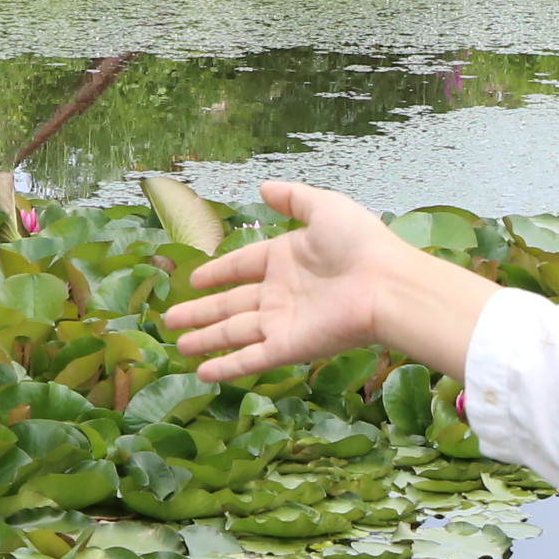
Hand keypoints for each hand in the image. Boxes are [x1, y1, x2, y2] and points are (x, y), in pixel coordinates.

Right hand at [163, 178, 495, 386]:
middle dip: (200, 312)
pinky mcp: (289, 347)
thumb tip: (264, 186)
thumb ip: (294, 199)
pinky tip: (202, 373)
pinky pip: (251, 358)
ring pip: (234, 333)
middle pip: (230, 304)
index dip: (217, 273)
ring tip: (177, 345)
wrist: (388, 285)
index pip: (242, 266)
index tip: (193, 280)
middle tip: (170, 318)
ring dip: (205, 340)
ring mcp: (283, 322)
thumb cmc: (361, 244)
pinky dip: (226, 367)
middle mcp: (280, 293)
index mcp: (286, 259)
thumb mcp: (325, 208)